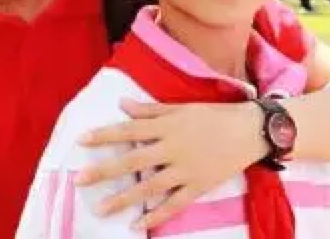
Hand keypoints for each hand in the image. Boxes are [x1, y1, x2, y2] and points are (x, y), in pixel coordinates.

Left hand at [75, 99, 263, 229]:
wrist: (250, 130)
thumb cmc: (213, 114)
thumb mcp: (181, 107)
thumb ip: (150, 110)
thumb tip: (122, 104)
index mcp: (167, 125)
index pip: (129, 129)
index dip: (104, 135)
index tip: (81, 140)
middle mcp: (172, 147)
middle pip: (133, 160)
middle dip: (105, 170)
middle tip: (80, 179)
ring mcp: (185, 169)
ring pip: (150, 186)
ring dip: (124, 198)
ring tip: (101, 209)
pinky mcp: (199, 187)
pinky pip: (174, 204)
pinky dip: (156, 215)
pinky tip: (137, 224)